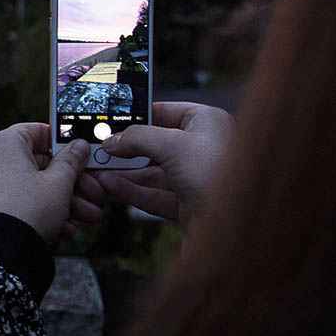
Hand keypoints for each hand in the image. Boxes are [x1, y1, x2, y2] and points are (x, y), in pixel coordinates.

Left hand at [0, 123, 93, 245]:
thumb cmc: (27, 212)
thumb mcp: (59, 184)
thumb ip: (72, 161)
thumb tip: (78, 146)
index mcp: (5, 143)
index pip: (40, 132)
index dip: (65, 145)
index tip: (84, 158)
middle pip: (40, 164)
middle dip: (72, 183)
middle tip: (94, 196)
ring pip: (33, 187)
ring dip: (64, 202)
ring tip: (86, 218)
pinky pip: (18, 203)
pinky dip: (41, 212)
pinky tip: (64, 229)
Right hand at [90, 101, 234, 225]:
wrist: (237, 224)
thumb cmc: (217, 174)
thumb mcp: (171, 145)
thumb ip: (138, 138)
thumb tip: (114, 139)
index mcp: (208, 123)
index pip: (166, 112)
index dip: (138, 116)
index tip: (112, 121)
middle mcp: (203, 148)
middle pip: (156, 144)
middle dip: (126, 148)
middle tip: (100, 148)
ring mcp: (195, 178)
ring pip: (153, 172)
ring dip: (125, 171)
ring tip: (97, 170)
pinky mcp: (188, 203)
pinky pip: (155, 193)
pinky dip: (132, 190)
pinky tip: (110, 185)